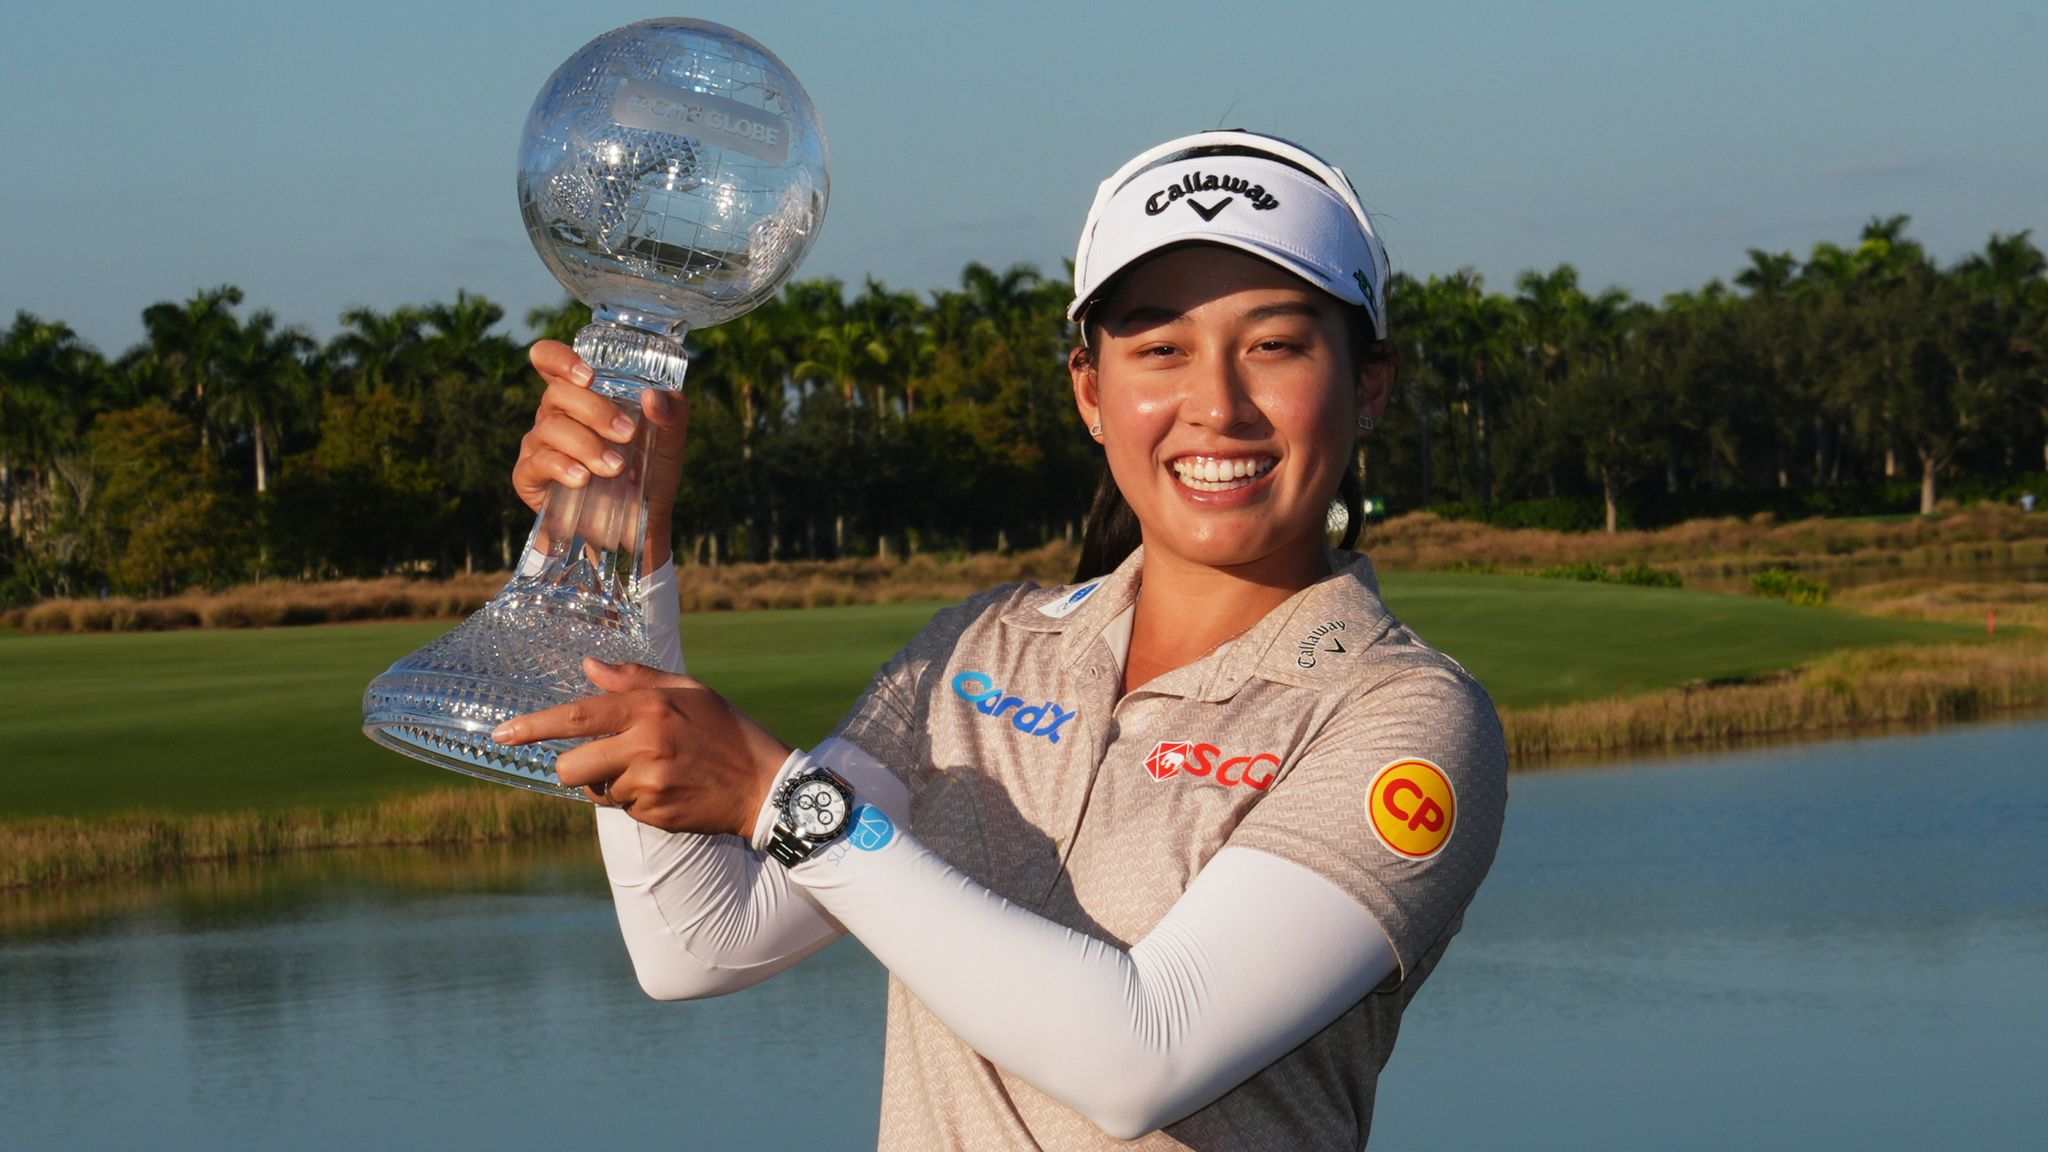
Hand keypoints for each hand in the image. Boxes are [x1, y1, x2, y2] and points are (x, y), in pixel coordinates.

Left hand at [492, 658, 791, 839]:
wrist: (765, 785)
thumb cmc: (727, 730)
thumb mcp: (689, 691)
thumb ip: (635, 679)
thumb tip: (588, 666)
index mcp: (650, 708)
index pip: (576, 716)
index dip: (533, 727)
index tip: (502, 734)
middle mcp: (645, 744)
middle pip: (571, 766)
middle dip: (573, 768)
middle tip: (596, 762)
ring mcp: (649, 783)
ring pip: (597, 790)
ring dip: (611, 784)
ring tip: (651, 772)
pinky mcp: (655, 814)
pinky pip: (622, 809)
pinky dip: (635, 801)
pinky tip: (666, 789)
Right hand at [516, 340, 689, 552]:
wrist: (639, 524)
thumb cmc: (650, 472)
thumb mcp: (670, 441)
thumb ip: (672, 414)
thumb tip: (655, 397)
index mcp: (580, 396)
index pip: (549, 360)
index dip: (559, 359)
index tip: (588, 375)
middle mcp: (554, 414)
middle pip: (557, 394)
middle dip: (595, 411)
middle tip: (628, 434)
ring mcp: (538, 444)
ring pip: (551, 428)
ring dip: (587, 445)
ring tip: (616, 467)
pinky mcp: (529, 476)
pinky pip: (539, 462)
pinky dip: (563, 468)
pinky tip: (583, 479)